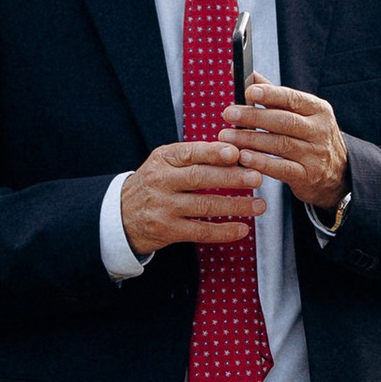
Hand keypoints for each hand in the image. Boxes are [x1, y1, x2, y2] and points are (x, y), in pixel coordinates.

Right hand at [119, 140, 262, 254]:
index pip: (190, 152)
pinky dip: (224, 231)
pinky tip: (243, 228)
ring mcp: (163, 206)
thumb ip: (194, 156)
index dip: (214, 153)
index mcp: (163, 159)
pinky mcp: (167, 230)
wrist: (121, 215)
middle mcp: (161, 181)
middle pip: (200, 178)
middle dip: (232, 177)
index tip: (236, 152)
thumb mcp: (166, 163)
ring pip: (204, 205)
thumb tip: (235, 150)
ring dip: (236, 205)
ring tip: (259, 205)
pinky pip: (200, 231)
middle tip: (256, 178)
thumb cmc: (155, 184)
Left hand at [224, 77, 348, 216]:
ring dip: (251, 140)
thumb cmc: (308, 136)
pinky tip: (243, 158)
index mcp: (318, 109)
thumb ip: (273, 94)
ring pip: (280, 144)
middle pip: (284, 121)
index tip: (248, 92)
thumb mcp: (299, 113)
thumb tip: (245, 73)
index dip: (270, 94)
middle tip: (228, 114)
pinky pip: (281, 168)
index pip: (293, 98)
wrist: (336, 172)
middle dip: (254, 117)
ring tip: (227, 137)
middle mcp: (320, 130)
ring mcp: (316, 154)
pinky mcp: (308, 176)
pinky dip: (261, 163)